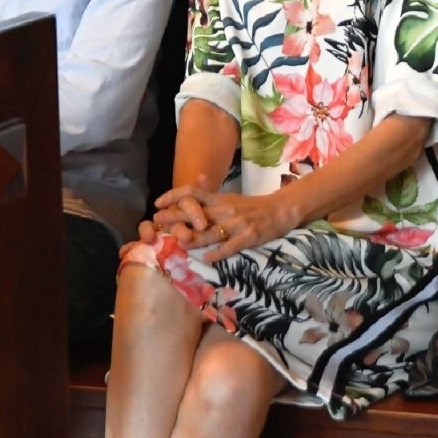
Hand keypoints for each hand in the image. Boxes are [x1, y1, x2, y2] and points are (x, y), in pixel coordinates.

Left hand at [153, 175, 300, 262]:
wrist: (280, 210)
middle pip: (197, 213)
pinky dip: (217, 253)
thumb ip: (212, 193)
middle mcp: (226, 209)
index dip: (174, 196)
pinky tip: (207, 259)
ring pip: (211, 232)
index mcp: (220, 198)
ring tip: (178, 244)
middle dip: (175, 217)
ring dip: (193, 239)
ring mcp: (237, 224)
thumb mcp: (231, 197)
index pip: (193, 192)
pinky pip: (230, 246)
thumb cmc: (252, 206)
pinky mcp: (248, 237)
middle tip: (156, 223)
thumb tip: (196, 179)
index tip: (157, 203)